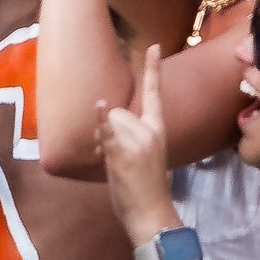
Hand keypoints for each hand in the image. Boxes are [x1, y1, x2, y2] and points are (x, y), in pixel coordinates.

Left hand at [94, 46, 180, 244]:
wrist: (152, 214)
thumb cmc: (147, 189)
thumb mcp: (149, 156)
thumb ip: (135, 136)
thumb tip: (108, 124)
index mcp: (159, 131)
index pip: (155, 94)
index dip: (153, 69)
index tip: (154, 45)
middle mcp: (150, 131)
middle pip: (117, 111)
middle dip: (109, 129)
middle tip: (115, 157)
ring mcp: (137, 140)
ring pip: (108, 122)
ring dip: (102, 140)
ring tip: (114, 165)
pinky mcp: (123, 151)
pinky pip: (106, 129)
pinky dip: (100, 119)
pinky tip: (100, 106)